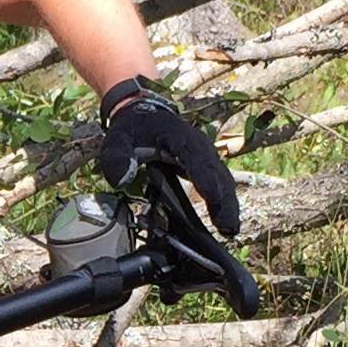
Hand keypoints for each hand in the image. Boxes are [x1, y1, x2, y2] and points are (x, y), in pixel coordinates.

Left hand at [95, 81, 241, 235]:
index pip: (195, 159)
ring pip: (222, 180)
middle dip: (223, 200)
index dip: (204, 177)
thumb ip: (117, 158)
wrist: (142, 115)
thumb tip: (121, 181)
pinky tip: (226, 224)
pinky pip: (219, 184)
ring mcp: (205, 156)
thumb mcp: (117, 140)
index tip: (213, 198)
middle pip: (216, 173)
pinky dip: (224, 202)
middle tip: (227, 227)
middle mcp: (199, 147)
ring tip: (230, 231)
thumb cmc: (132, 130)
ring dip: (228, 205)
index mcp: (179, 138)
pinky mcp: (205, 166)